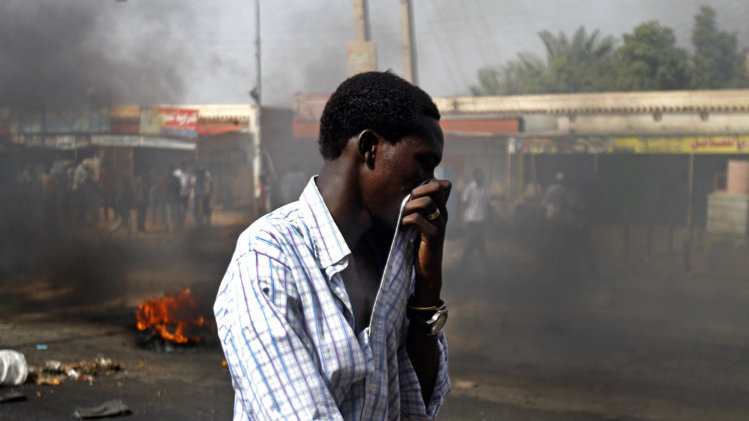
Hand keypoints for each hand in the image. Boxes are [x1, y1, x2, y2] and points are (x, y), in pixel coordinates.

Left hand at [401, 179, 450, 304]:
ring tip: (404, 217)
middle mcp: (443, 214)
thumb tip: (409, 194)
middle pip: (437, 187)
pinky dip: (406, 220)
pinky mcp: (433, 236)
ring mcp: (439, 225)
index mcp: (441, 209)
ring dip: (410, 206)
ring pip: (426, 202)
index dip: (428, 184)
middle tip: (409, 204)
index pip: (444, 185)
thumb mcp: (421, 222)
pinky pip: (417, 219)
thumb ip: (419, 208)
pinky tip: (403, 228)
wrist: (427, 268)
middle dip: (418, 191)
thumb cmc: (419, 244)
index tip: (415, 196)